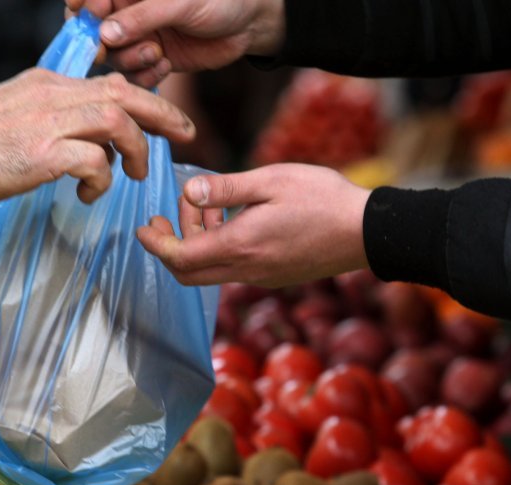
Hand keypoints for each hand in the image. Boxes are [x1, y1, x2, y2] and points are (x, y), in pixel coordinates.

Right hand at [0, 69, 194, 203]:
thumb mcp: (18, 115)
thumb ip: (54, 117)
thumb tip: (93, 140)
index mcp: (48, 84)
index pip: (109, 83)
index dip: (144, 100)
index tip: (164, 118)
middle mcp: (52, 96)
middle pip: (124, 93)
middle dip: (162, 113)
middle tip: (185, 134)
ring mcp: (49, 123)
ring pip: (116, 122)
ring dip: (135, 151)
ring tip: (134, 175)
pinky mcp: (44, 153)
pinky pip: (94, 161)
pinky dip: (101, 179)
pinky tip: (88, 195)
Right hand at [69, 0, 285, 86]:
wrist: (248, 24)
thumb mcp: (179, 2)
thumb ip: (142, 16)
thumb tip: (105, 32)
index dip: (85, 7)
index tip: (91, 15)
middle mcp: (129, 12)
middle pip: (95, 30)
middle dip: (103, 42)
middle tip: (109, 49)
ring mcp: (140, 38)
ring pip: (113, 56)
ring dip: (130, 59)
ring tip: (156, 54)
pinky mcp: (152, 61)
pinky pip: (134, 75)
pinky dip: (145, 75)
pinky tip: (164, 66)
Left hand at [138, 164, 371, 286]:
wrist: (367, 232)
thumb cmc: (323, 199)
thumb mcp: (270, 180)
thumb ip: (226, 189)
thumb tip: (189, 192)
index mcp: (240, 246)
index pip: (180, 258)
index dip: (155, 244)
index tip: (143, 227)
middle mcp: (246, 270)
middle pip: (188, 274)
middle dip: (171, 245)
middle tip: (169, 215)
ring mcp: (262, 277)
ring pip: (212, 271)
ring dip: (199, 242)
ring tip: (210, 206)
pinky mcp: (275, 277)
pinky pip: (234, 269)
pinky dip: (221, 247)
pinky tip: (236, 220)